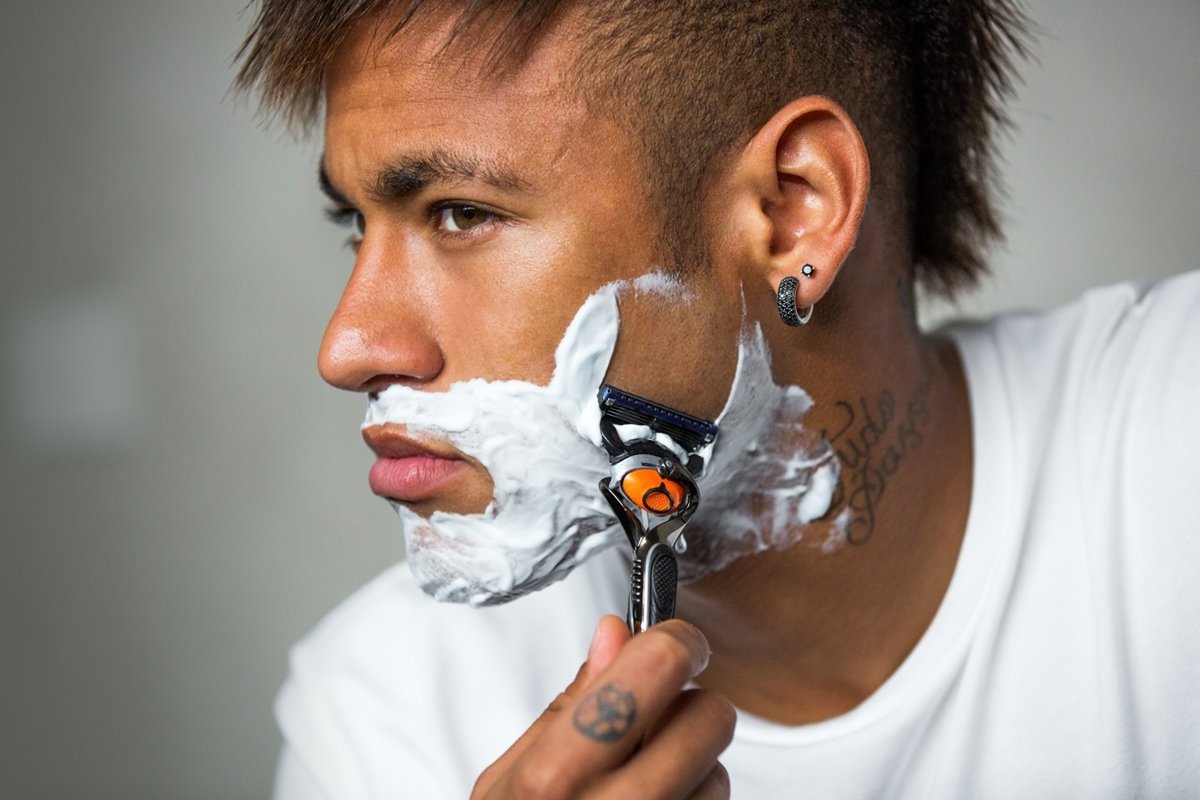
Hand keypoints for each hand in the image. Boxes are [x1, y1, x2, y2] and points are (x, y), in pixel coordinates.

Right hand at [471, 615, 734, 799]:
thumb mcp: (512, 777)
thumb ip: (569, 704)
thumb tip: (616, 632)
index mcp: (555, 776)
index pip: (655, 668)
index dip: (677, 644)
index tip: (677, 646)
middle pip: (710, 717)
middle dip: (690, 709)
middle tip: (657, 723)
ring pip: (722, 774)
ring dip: (694, 771)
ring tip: (644, 787)